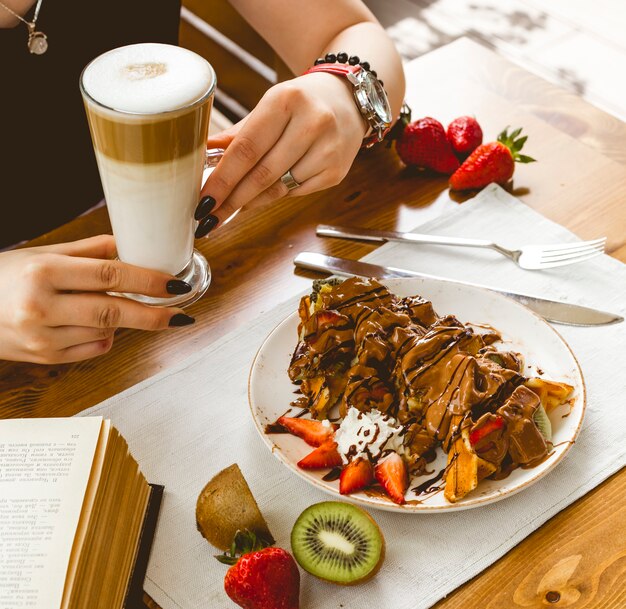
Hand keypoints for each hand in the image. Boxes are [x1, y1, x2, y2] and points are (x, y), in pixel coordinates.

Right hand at [0, 235, 195, 364]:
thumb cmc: (4, 277)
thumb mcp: (43, 254)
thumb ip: (90, 251)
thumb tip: (132, 248)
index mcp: (43, 272)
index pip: (110, 274)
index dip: (148, 280)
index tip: (175, 284)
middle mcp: (41, 306)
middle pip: (113, 310)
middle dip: (153, 314)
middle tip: (181, 314)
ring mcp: (42, 338)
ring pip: (106, 331)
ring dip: (124, 321)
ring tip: (121, 307)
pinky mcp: (45, 359)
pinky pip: (93, 349)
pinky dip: (104, 337)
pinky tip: (94, 324)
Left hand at [194, 72, 366, 235]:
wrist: (348, 100)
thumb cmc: (301, 103)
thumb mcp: (269, 106)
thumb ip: (238, 134)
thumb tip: (204, 154)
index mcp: (286, 101)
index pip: (247, 148)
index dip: (222, 178)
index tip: (204, 199)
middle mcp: (312, 124)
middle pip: (262, 174)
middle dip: (231, 199)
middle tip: (209, 217)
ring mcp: (327, 151)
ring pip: (278, 188)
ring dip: (249, 202)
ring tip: (229, 209)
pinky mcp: (336, 172)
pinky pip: (295, 192)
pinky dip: (273, 197)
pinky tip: (259, 197)